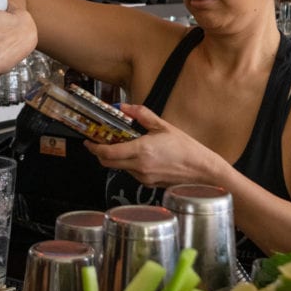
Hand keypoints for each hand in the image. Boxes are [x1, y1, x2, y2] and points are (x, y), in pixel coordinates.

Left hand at [86, 104, 218, 188]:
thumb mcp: (164, 126)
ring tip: (123, 146)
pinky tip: (140, 156)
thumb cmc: (187, 149)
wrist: (202, 170)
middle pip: (107, 163)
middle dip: (99, 153)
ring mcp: (143, 177)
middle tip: (99, 143)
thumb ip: (142, 115)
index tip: (88, 142)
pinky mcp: (148, 183)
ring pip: (120, 168)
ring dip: (116, 158)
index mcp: (141, 150)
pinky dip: (129, 164)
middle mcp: (139, 166)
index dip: (93, 147)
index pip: (107, 152)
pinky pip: (132, 173)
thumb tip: (126, 107)